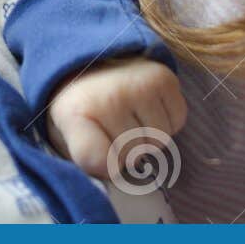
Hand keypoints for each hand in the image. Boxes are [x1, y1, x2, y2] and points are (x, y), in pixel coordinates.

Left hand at [46, 58, 186, 180]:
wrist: (91, 63)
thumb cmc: (81, 109)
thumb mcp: (67, 138)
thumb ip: (89, 165)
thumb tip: (122, 181)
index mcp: (75, 114)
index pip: (100, 162)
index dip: (106, 167)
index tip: (100, 155)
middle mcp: (109, 97)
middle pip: (135, 157)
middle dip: (127, 153)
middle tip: (112, 130)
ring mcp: (139, 86)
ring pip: (159, 141)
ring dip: (148, 137)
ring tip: (129, 116)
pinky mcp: (164, 77)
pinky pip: (177, 120)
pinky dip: (167, 120)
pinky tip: (146, 106)